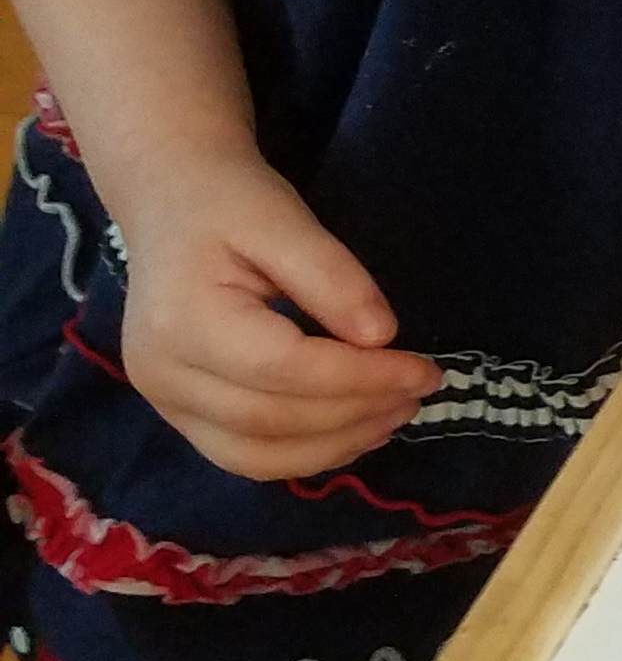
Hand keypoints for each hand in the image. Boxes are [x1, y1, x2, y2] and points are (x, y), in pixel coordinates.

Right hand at [114, 155, 434, 479]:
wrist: (170, 207)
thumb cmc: (228, 205)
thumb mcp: (284, 219)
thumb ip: (333, 278)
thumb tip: (382, 337)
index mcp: (181, 320)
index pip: (281, 367)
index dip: (359, 376)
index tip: (422, 370)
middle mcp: (161, 374)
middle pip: (270, 419)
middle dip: (356, 413)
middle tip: (420, 391)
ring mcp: (163, 402)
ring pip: (255, 455)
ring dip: (336, 444)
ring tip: (397, 414)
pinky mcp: (177, 414)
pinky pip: (243, 455)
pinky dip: (304, 454)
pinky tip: (355, 431)